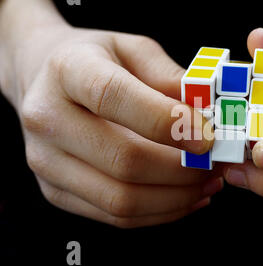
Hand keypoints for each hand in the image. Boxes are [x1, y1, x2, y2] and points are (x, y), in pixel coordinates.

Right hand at [0, 0, 220, 226]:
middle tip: (216, 164)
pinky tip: (187, 196)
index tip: (208, 136)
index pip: (115, 98)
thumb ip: (171, 76)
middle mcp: (47, 118)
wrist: (44, 78)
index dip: (167, 122)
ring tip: (208, 182)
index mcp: (68, 71)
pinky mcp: (55, 191)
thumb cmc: (96, 60)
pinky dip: (160, 212)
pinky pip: (115, 216)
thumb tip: (210, 113)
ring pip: (121, 199)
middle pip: (123, 160)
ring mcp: (46, 161)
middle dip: (183, 170)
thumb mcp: (133, 49)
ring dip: (177, 197)